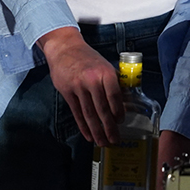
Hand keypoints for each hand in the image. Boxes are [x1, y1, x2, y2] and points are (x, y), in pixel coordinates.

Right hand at [37, 26, 123, 144]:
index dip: (118, 111)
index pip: (114, 97)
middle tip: (114, 140)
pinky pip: (77, 113)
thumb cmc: (88, 58)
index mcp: (105, 73)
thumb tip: (124, 102)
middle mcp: (92, 80)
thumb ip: (113, 82)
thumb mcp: (105, 65)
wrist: (65, 48)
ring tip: (102, 142)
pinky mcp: (67, 92)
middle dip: (109, 127)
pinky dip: (83, 126)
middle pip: (102, 109)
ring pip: (89, 113)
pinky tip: (88, 135)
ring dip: (96, 130)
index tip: (121, 122)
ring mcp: (78, 87)